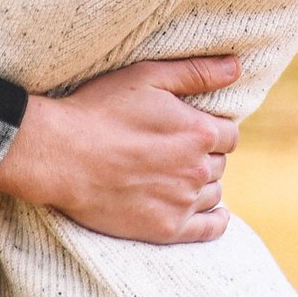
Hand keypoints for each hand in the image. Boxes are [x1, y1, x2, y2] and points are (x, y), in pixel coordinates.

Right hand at [0, 56, 242, 242]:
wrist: (60, 156)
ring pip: (214, 193)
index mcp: (199, 132)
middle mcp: (197, 169)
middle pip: (220, 163)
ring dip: (205, 183)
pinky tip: (214, 213)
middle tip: (178, 150)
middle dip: (205, 155)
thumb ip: (197, 73)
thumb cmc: (100, 110)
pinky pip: (209, 229)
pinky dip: (216, 220)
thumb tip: (236, 67)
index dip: (212, 129)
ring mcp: (182, 202)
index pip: (229, 134)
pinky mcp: (165, 229)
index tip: (193, 128)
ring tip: (181, 176)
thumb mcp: (148, 77)